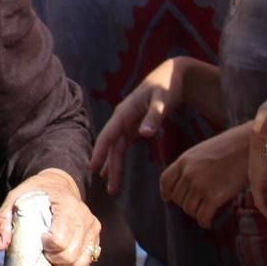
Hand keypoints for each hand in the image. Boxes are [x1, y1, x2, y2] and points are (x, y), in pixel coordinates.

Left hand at [0, 168, 100, 265]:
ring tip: (51, 257)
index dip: (46, 246)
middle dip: (54, 259)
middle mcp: (84, 217)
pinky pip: (87, 263)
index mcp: (67, 205)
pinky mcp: (95, 237)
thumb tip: (1, 246)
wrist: (58, 185)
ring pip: (81, 262)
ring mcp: (92, 228)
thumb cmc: (35, 194)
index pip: (60, 239)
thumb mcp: (14, 199)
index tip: (39, 241)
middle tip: (43, 252)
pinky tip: (61, 260)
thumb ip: (4, 220)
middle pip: (70, 254)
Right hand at [89, 59, 179, 196]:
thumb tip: (143, 135)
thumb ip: (154, 116)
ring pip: (117, 148)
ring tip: (112, 188)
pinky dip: (119, 158)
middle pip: (112, 146)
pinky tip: (115, 171)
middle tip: (110, 190)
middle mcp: (122, 119)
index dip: (100, 152)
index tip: (93, 169)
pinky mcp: (134, 126)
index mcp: (124, 112)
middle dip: (109, 167)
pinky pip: (123, 146)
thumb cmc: (168, 85)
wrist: (174, 75)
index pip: (108, 135)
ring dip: (114, 166)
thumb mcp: (163, 99)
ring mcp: (127, 123)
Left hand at [159, 126, 247, 228]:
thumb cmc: (233, 145)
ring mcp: (200, 186)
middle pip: (178, 198)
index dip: (166, 193)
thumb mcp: (204, 150)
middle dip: (185, 204)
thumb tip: (189, 182)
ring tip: (204, 213)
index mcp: (184, 160)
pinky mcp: (215, 196)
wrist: (254, 144)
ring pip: (189, 209)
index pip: (165, 181)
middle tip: (196, 206)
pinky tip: (208, 223)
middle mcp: (188, 174)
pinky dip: (204, 222)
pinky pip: (203, 216)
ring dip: (196, 214)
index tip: (169, 199)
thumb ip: (193, 165)